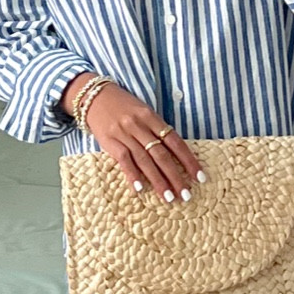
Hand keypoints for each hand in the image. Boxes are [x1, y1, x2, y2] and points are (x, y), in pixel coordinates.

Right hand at [65, 77, 203, 200]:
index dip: (188, 160)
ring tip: (168, 197)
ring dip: (158, 181)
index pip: (175, 142)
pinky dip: (133, 175)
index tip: (199, 177)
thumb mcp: (143, 112)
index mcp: (152, 118)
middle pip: (162, 155)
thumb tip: (175, 153)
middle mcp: (140, 126)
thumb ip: (157, 130)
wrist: (94, 96)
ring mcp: (124, 134)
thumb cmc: (123, 106)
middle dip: (175, 176)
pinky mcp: (110, 142)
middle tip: (186, 194)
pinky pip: (124, 160)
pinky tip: (141, 189)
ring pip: (145, 161)